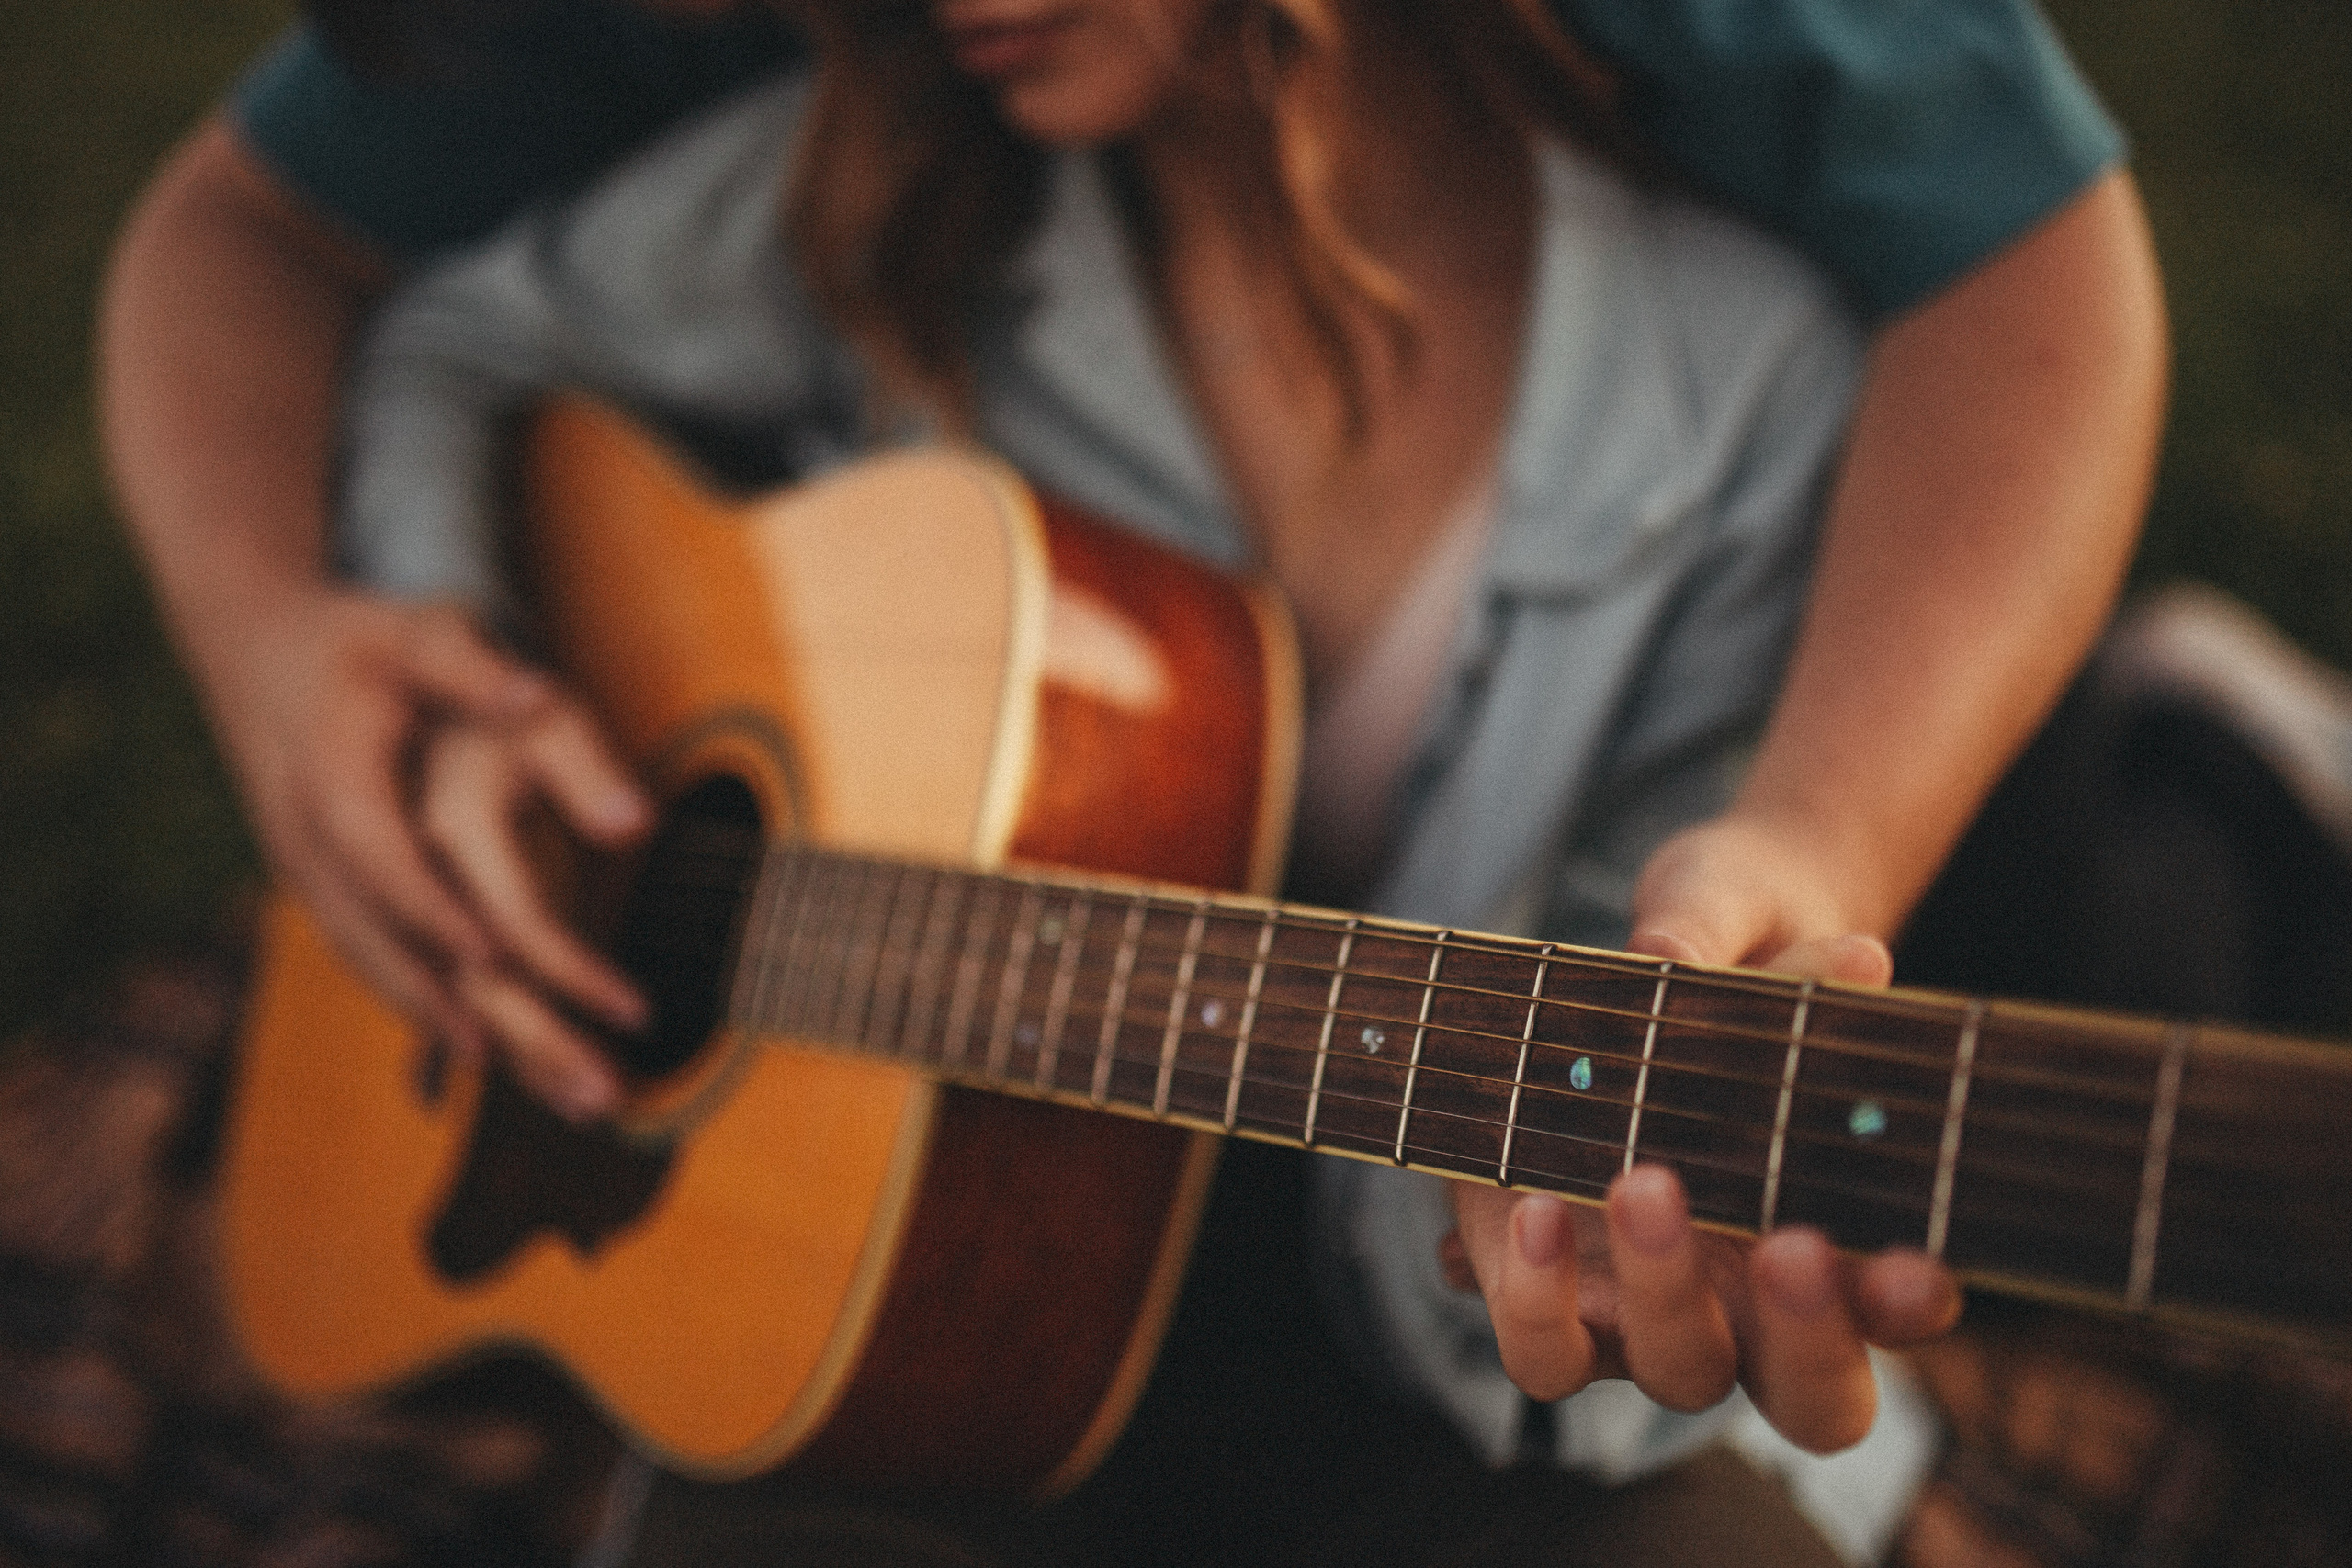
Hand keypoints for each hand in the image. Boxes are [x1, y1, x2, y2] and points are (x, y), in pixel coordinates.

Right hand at [207, 591, 647, 1088]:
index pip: (381, 857)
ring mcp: (308, 875)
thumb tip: (538, 697)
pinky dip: (427, 1007)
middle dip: (457, 1007)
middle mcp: (310, 844)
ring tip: (534, 1081)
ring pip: (375, 965)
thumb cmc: (355, 638)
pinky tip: (487, 1050)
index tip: (494, 954)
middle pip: (381, 941)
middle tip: (534, 1063)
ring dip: (450, 1024)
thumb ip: (477, 670)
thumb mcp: (419, 632)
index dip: (432, 908)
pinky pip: (372, 960)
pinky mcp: (322, 891)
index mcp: (333, 780)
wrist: (254, 648)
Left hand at [1440, 812, 1959, 1452]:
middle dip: (1808, 1337)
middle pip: (1814, 1399)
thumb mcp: (1736, 917)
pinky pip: (1547, 1349)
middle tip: (1789, 1243)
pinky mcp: (1557, 1297)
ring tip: (1640, 1185)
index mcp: (1840, 1226)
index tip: (1917, 1267)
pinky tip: (1530, 1210)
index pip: (1901, 1303)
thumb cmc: (1723, 932)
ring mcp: (1658, 1309)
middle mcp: (1759, 1298)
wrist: (1617, 955)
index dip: (1909, 1304)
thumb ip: (1754, 946)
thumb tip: (1795, 959)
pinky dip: (1534, 1297)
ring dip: (1664, 1300)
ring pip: (1679, 1376)